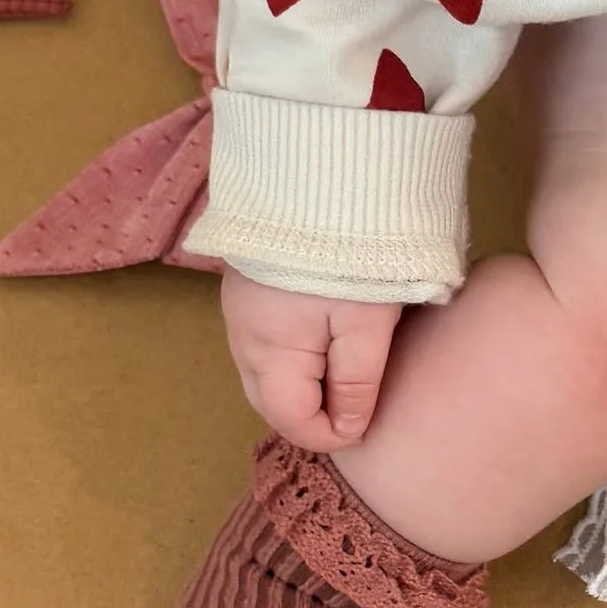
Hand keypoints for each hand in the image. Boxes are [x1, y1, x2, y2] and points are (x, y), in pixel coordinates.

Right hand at [220, 271, 400, 451]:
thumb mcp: (366, 323)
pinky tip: (322, 338)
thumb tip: (348, 429)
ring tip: (341, 372)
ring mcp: (239, 307)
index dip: (330, 433)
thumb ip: (357, 382)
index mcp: (268, 351)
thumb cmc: (348, 254)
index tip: (366, 421)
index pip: (290, 420)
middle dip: (309, 413)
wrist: (318, 174)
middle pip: (269, 399)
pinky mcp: (248, 283)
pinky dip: (290, 353)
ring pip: (263, 370)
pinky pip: (263, 338)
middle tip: (354, 403)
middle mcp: (242, 335)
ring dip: (299, 383)